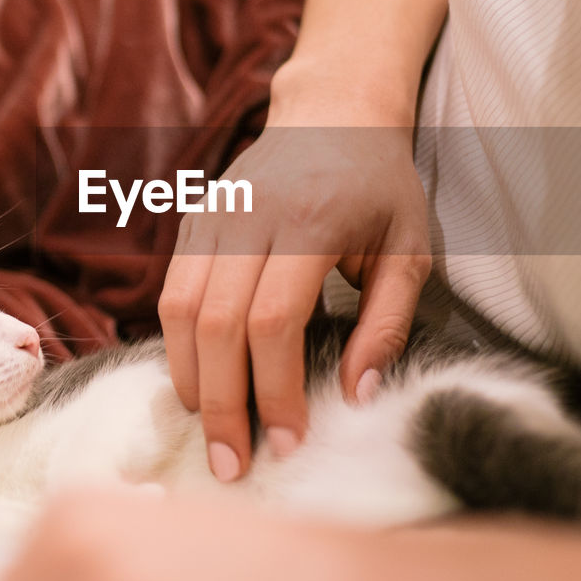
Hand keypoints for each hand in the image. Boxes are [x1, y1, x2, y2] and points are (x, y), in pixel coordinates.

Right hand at [158, 108, 430, 483]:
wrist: (333, 113)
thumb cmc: (381, 188)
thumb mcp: (409, 250)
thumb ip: (386, 325)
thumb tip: (355, 397)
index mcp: (310, 221)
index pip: (274, 321)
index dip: (275, 390)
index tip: (291, 443)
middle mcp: (249, 215)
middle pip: (216, 324)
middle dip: (223, 405)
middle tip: (233, 467)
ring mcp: (213, 214)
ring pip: (179, 311)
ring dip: (192, 382)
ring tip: (212, 436)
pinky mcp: (193, 220)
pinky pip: (171, 293)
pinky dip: (178, 348)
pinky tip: (200, 386)